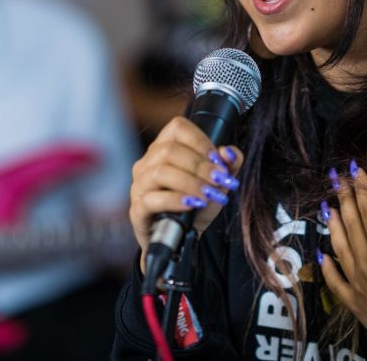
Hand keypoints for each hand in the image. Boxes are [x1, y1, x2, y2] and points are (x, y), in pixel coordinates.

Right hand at [129, 116, 244, 271]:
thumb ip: (228, 166)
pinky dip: (174, 200)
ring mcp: (139, 186)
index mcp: (164, 148)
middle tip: (220, 180)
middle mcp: (147, 163)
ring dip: (190, 183)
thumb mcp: (218, 184)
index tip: (219, 160)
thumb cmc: (196, 205)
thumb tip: (229, 152)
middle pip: (169, 150)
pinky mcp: (137, 210)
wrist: (182, 240)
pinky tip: (192, 204)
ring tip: (209, 195)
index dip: (200, 141)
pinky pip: (151, 200)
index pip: (177, 128)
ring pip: (159, 173)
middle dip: (200, 165)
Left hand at [320, 163, 366, 329]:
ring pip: (339, 246)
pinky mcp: (353, 302)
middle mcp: (365, 261)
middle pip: (351, 223)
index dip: (362, 188)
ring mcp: (356, 282)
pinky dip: (327, 266)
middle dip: (344, 198)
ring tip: (327, 207)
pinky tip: (322, 254)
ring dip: (333, 225)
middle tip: (336, 178)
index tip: (354, 169)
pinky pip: (334, 281)